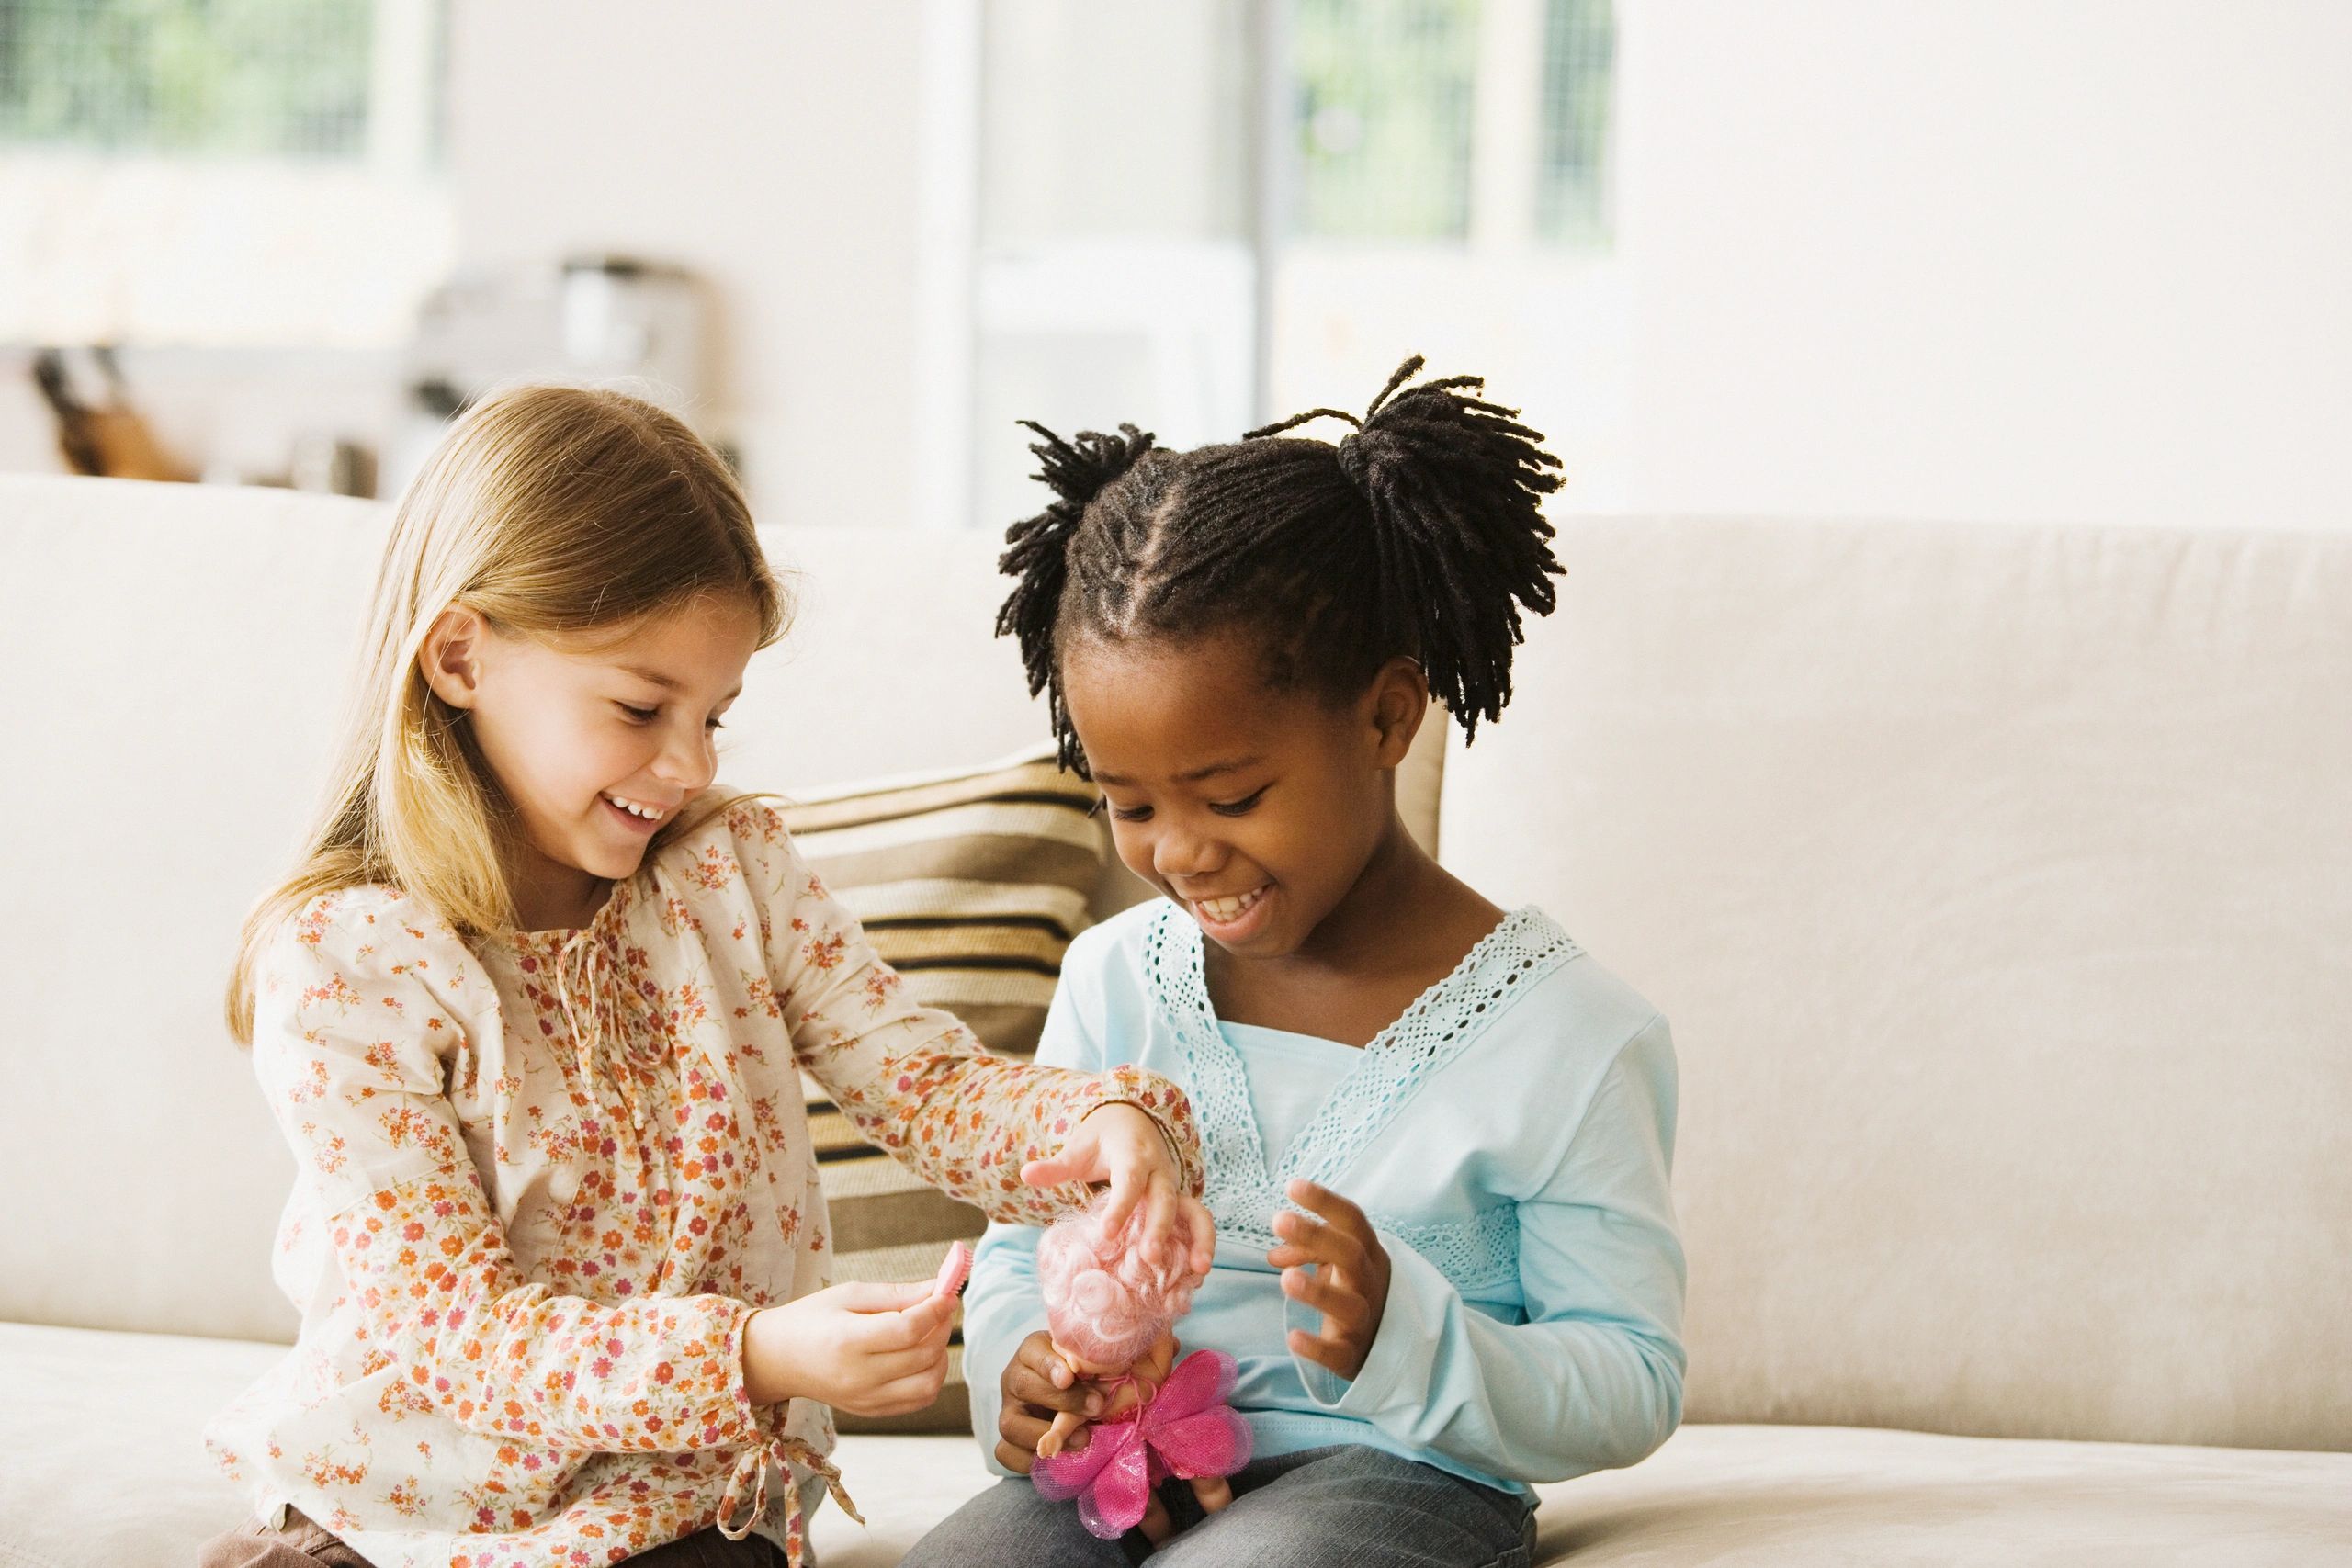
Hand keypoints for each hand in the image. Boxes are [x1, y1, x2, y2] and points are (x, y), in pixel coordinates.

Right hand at [741, 1280, 955, 1415]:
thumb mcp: (849, 1294)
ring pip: (928, 1384)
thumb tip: (938, 1289)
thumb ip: (896, 1294)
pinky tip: (920, 1355)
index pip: (908, 1330)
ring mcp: (865, 1399)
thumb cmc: (812, 1319)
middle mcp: (858, 1377)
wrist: (778, 1359)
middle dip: (942, 1327)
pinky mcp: (871, 1411)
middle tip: (941, 1307)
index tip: (949, 1293)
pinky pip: (918, 1399)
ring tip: (930, 1333)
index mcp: (848, 1341)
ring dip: (941, 1355)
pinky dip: (930, 1376)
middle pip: (923, 1355)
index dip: (936, 1310)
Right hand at [994, 1329, 1102, 1474]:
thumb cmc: (1084, 1374)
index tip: (1069, 1378)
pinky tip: (1058, 1457)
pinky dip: (1029, 1460)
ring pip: (1010, 1424)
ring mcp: (1009, 1411)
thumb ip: (1094, 1368)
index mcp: (1032, 1351)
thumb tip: (1109, 1389)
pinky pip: (1005, 1453)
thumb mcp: (1089, 1363)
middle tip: (1095, 1407)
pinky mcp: (1008, 1439)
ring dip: (1046, 1435)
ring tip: (1082, 1438)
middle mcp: (1014, 1378)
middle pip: (1022, 1385)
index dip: (1049, 1365)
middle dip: (1062, 1400)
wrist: (1073, 1399)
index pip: (1033, 1351)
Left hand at [1021, 1102, 1216, 1276]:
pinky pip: (1198, 1223)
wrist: (1134, 1121)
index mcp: (1133, 1156)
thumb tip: (1025, 1173)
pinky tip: (1197, 1277)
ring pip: (1195, 1211)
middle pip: (1165, 1199)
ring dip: (1199, 1240)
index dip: (1120, 1207)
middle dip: (1159, 1228)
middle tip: (1149, 1258)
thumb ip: (1055, 1166)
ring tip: (1198, 1272)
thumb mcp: (1078, 1150)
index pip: (1129, 1181)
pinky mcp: (1182, 1203)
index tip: (1106, 1234)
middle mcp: (1160, 1171)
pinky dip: (1202, 1247)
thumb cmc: (1102, 1141)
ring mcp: (1175, 1188)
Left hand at [1267, 1178, 1391, 1381]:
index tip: (1292, 1186)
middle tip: (1279, 1219)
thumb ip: (1307, 1250)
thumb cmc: (1354, 1290)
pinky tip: (1293, 1337)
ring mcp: (1364, 1319)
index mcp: (1368, 1253)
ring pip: (1348, 1304)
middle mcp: (1369, 1282)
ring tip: (1284, 1278)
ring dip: (1317, 1291)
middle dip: (1316, 1235)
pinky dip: (1316, 1346)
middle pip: (1350, 1254)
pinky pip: (1337, 1352)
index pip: (1352, 1220)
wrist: (1386, 1344)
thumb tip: (1274, 1252)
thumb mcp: (1337, 1263)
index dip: (1325, 1202)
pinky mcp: (1352, 1354)